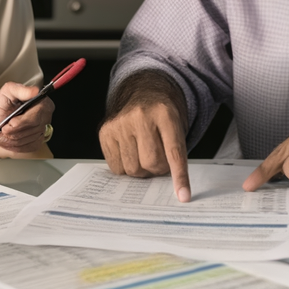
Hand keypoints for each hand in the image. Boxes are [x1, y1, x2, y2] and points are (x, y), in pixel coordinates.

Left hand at [0, 82, 53, 158]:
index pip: (37, 115)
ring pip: (30, 139)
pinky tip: (10, 138)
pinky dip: (16, 145)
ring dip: (13, 138)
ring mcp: (43, 129)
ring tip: (5, 133)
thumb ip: (19, 90)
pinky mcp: (38, 141)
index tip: (10, 123)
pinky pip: (28, 147)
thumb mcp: (6, 94)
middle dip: (15, 131)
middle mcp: (45, 115)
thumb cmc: (1, 108)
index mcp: (40, 101)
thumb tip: (34, 91)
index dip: (22, 122)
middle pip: (34, 128)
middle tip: (4, 128)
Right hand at [99, 78, 191, 201]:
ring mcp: (120, 123)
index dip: (179, 177)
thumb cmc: (163, 114)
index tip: (183, 196)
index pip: (174, 152)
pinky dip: (125, 167)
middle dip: (158, 169)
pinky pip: (117, 167)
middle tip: (160, 159)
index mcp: (165, 113)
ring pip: (133, 169)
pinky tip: (130, 152)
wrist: (143, 91)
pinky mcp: (105, 131)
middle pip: (151, 163)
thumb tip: (173, 187)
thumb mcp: (178, 125)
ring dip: (141, 169)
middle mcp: (140, 116)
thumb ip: (175, 152)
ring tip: (143, 153)